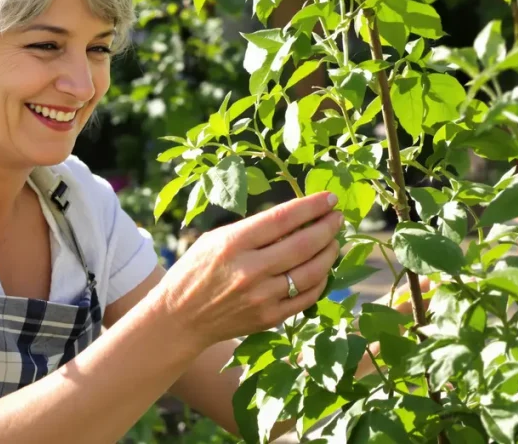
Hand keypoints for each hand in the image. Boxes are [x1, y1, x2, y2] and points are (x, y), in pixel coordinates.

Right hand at [153, 192, 342, 349]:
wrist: (180, 317)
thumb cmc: (196, 270)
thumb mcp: (216, 238)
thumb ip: (253, 229)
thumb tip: (295, 218)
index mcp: (233, 243)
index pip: (283, 219)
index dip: (311, 206)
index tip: (329, 199)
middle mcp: (249, 270)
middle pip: (303, 244)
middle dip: (327, 227)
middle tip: (337, 218)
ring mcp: (261, 297)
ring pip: (311, 272)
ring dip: (329, 253)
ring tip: (333, 242)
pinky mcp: (269, 318)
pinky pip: (307, 297)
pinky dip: (320, 281)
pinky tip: (321, 269)